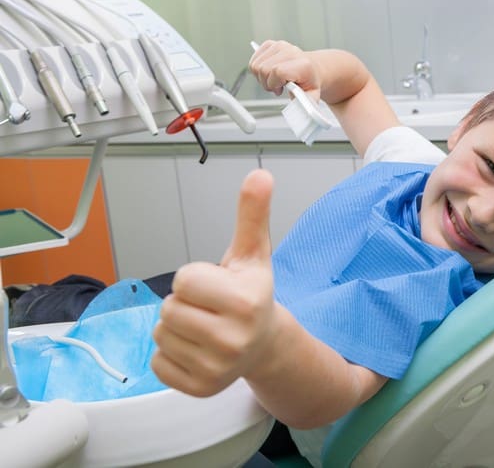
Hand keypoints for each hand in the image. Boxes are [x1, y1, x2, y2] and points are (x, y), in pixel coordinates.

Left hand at [151, 169, 277, 396]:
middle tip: (209, 307)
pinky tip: (197, 348)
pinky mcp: (200, 388)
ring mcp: (217, 368)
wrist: (265, 344)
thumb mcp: (252, 253)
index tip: (215, 286)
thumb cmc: (251, 294)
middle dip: (183, 303)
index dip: (194, 278)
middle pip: (169, 308)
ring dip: (175, 327)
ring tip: (204, 326)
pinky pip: (157, 363)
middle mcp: (234, 338)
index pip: (183, 280)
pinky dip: (170, 354)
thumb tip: (260, 175)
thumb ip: (251, 214)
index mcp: (246, 302)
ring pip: (160, 334)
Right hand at [249, 40, 320, 101]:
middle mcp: (290, 52)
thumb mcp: (311, 97)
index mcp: (302, 64)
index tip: (280, 90)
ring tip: (274, 80)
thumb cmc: (309, 82)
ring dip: (261, 78)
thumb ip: (305, 104)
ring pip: (256, 65)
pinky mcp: (270, 44)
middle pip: (263, 69)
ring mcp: (280, 46)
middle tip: (277, 87)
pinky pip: (253, 60)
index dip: (274, 84)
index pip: (278, 72)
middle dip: (267, 83)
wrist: (311, 68)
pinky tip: (269, 73)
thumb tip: (299, 108)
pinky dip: (257, 70)